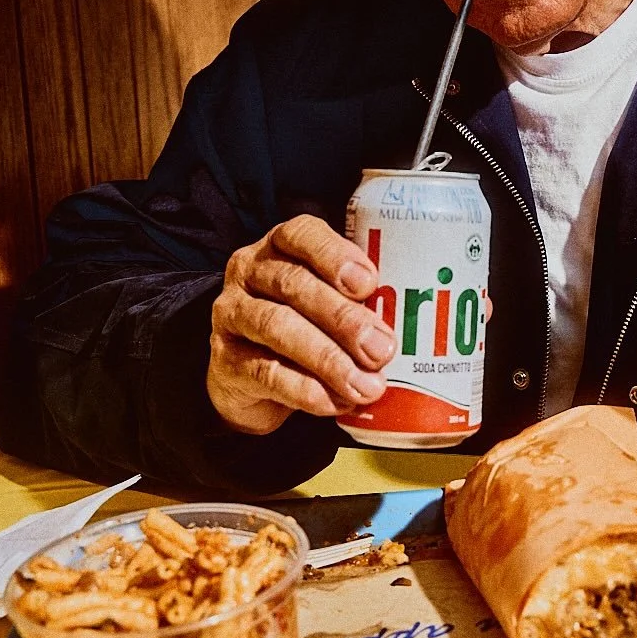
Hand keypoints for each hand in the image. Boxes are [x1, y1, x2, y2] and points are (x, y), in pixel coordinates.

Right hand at [206, 215, 396, 435]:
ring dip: (328, 360)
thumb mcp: (328, 302)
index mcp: (280, 245)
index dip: (335, 256)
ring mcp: (232, 314)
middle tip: (382, 349)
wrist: (248, 377)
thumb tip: (411, 325)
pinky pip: (266, 373)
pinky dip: (306, 390)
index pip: (302, 235)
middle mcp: (250, 271)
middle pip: (295, 286)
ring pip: (278, 328)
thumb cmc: (303, 324)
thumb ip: (360, 303)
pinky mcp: (225, 360)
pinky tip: (336, 402)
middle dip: (344, 319)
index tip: (369, 284)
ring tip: (366, 385)